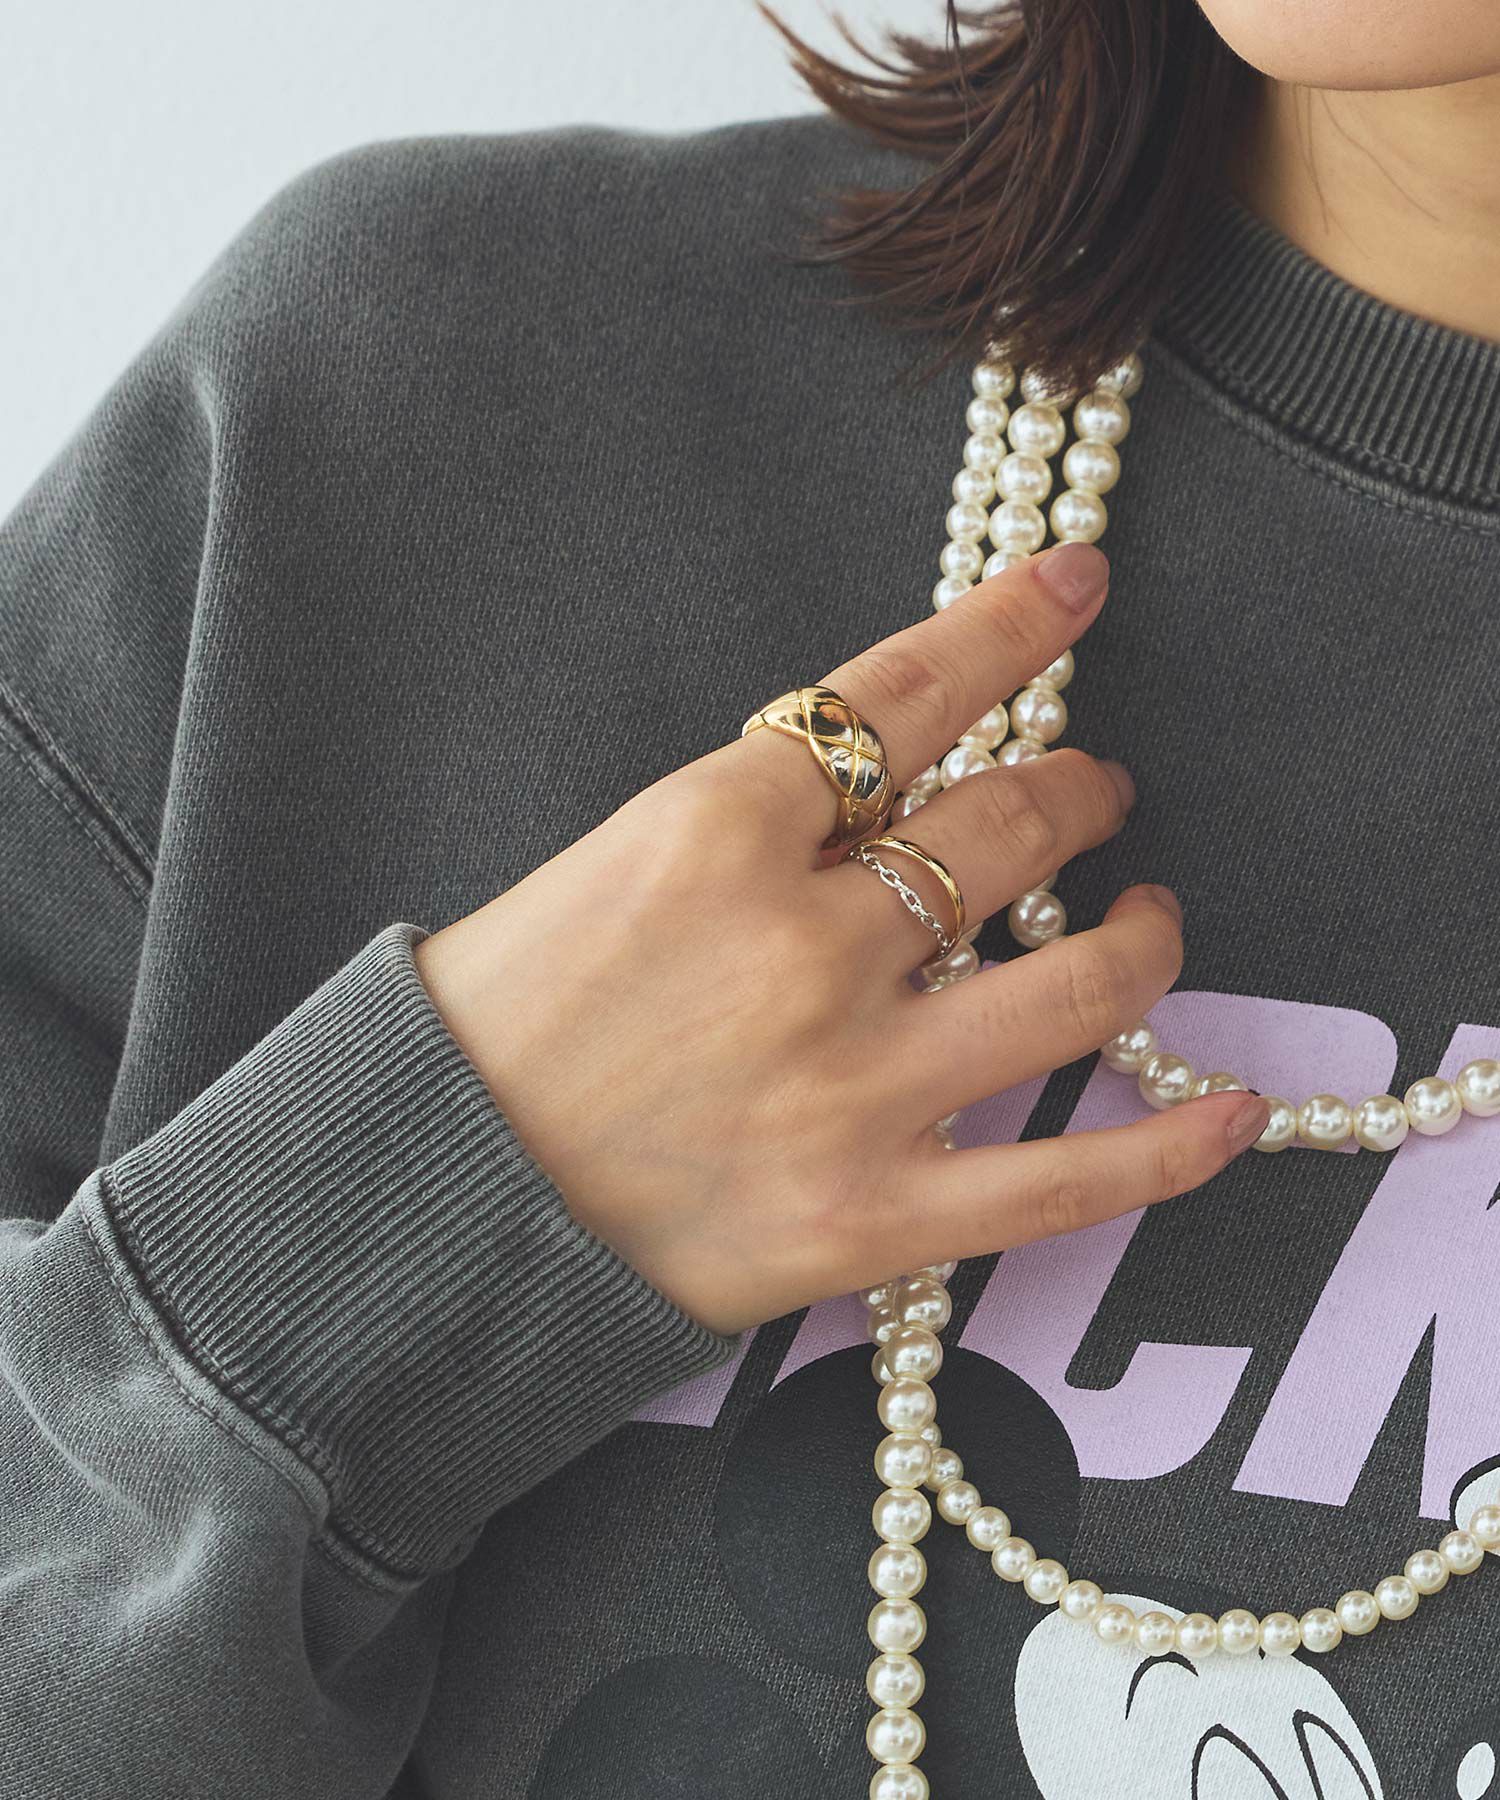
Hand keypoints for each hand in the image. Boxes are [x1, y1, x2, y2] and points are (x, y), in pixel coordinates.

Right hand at [414, 542, 1269, 1335]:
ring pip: (1078, 986)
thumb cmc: (499, 1024)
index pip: (906, 693)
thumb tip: (898, 789)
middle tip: (1095, 790)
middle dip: (1083, 788)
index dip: (1011, 625)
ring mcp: (849, 1089)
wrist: (429, 1206)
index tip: (1075, 586)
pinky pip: (1066, 1182)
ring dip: (1145, 934)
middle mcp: (802, 949)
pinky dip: (1171, 1146)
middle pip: (1016, 825)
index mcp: (714, 833)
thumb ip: (760, 822)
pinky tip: (1235, 1107)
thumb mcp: (610, 864)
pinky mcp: (871, 1218)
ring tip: (1149, 919)